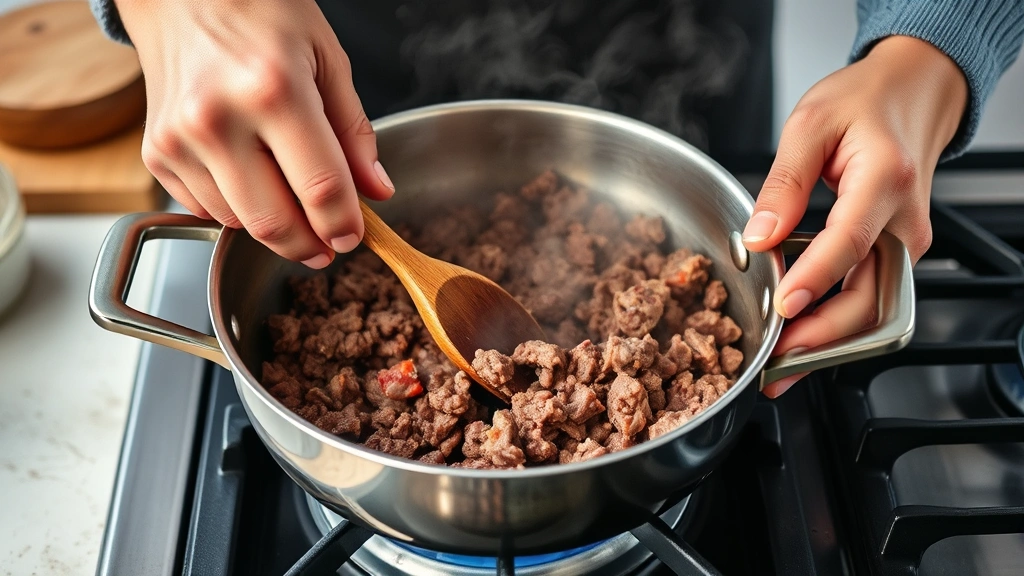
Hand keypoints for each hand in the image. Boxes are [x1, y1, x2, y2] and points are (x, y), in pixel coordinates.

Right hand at [116, 0, 394, 267]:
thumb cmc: (259, 10)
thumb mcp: (326, 57)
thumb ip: (354, 131)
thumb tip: (377, 191)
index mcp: (274, 90)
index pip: (321, 188)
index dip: (344, 225)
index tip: (354, 237)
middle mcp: (218, 119)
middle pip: (274, 222)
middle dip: (310, 247)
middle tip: (329, 245)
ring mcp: (179, 140)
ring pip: (239, 223)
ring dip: (274, 227)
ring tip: (291, 201)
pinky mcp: (156, 153)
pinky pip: (205, 209)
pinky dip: (236, 208)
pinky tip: (251, 178)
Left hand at [743, 36, 967, 396]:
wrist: (915, 91)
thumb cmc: (864, 101)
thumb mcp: (809, 124)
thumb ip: (783, 183)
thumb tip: (759, 237)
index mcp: (885, 179)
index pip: (851, 241)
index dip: (815, 279)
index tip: (782, 307)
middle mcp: (905, 220)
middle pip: (871, 296)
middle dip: (822, 338)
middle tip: (774, 363)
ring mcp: (906, 243)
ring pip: (873, 309)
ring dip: (828, 342)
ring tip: (780, 366)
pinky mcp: (897, 254)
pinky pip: (869, 298)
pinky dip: (835, 325)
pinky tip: (799, 339)